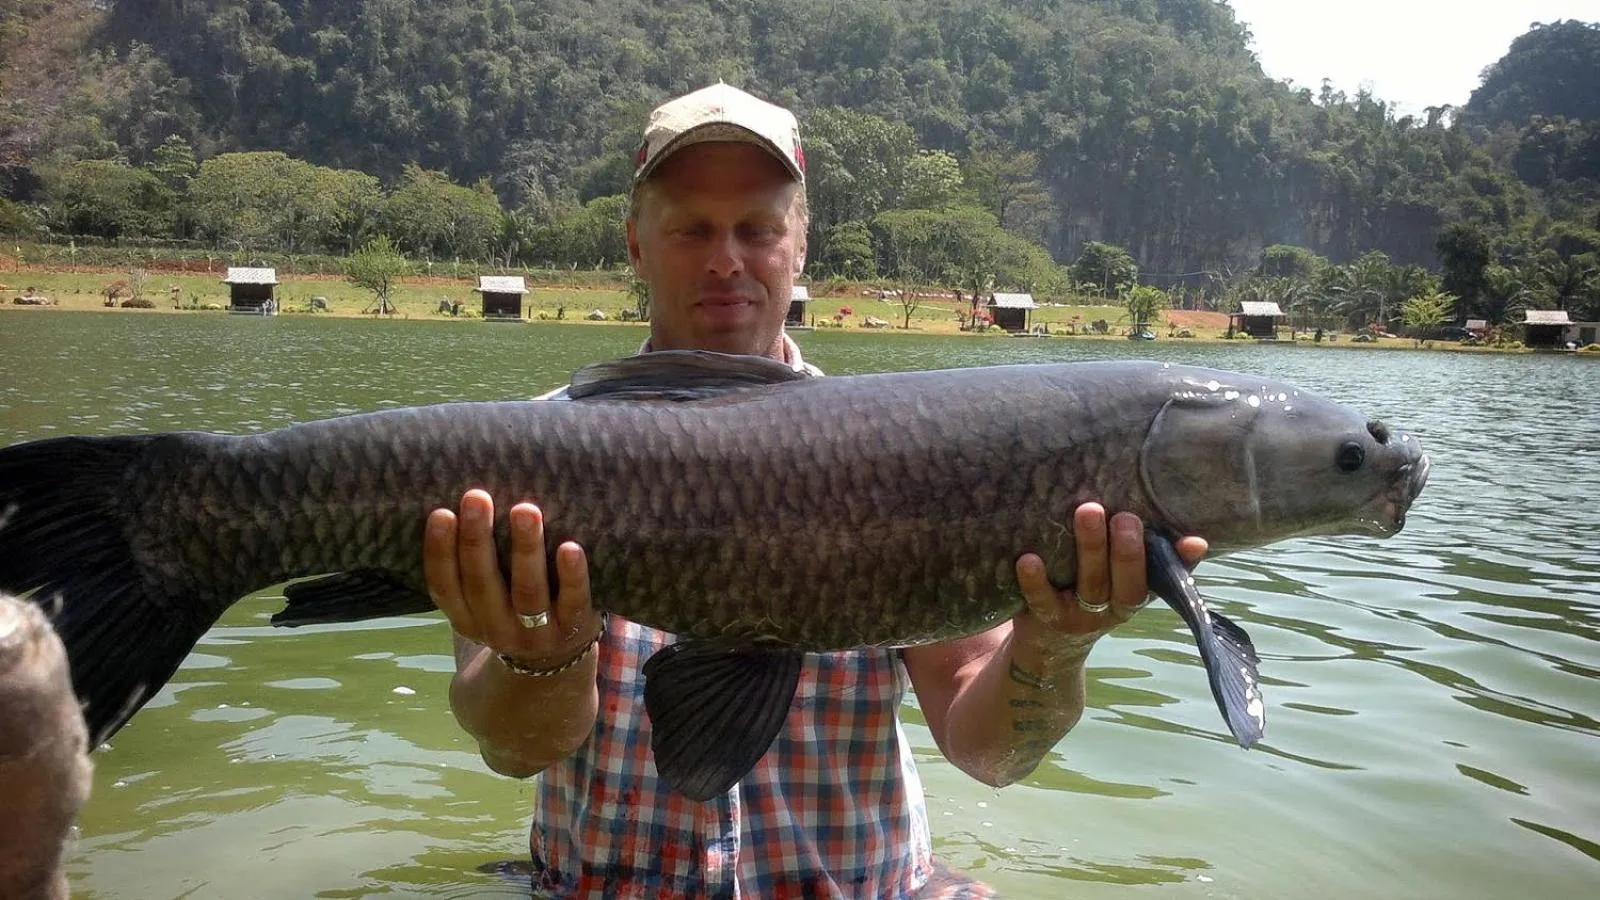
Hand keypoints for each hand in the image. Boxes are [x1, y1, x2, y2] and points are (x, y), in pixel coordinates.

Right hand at [424, 489, 600, 666]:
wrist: (557, 656)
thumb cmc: (513, 603)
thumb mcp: (485, 594)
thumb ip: (474, 559)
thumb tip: (464, 494)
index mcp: (466, 617)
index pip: (444, 586)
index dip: (439, 552)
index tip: (441, 513)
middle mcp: (496, 629)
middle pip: (482, 584)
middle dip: (478, 539)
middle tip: (477, 497)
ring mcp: (536, 634)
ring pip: (527, 592)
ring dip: (525, 549)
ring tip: (525, 510)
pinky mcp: (573, 628)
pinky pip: (573, 601)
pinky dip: (571, 575)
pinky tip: (570, 547)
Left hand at [1014, 503, 1206, 651]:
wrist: (1049, 644)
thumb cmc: (1091, 591)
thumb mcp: (1120, 580)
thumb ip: (1149, 556)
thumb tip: (1196, 539)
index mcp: (1135, 596)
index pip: (1164, 579)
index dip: (1182, 564)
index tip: (1193, 541)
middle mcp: (1112, 609)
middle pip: (1125, 584)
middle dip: (1128, 551)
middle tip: (1126, 516)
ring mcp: (1080, 616)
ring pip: (1090, 585)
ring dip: (1090, 550)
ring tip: (1087, 512)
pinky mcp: (1047, 618)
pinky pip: (1042, 601)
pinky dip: (1035, 581)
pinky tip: (1028, 558)